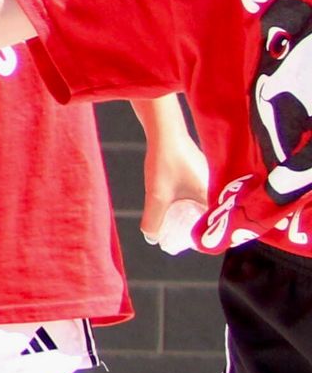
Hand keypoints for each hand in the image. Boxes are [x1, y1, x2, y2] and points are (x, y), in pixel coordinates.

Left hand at [141, 127, 216, 254]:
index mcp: (215, 196)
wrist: (164, 130)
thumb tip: (152, 238)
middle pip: (212, 216)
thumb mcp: (157, 194)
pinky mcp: (201, 172)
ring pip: (204, 204)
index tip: (188, 243)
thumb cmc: (166, 160)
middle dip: (196, 227)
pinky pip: (198, 194)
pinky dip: (188, 202)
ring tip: (174, 223)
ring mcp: (210, 179)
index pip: (219, 226)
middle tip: (178, 236)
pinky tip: (174, 204)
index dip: (205, 236)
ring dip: (190, 214)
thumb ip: (154, 218)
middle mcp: (218, 188)